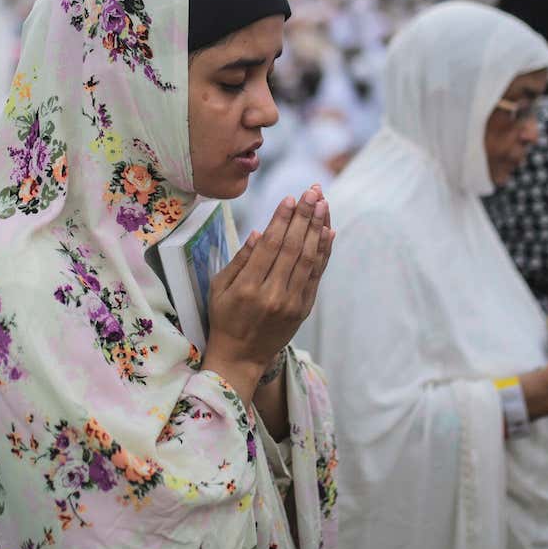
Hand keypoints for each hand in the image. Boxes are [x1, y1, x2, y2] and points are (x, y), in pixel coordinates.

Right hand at [201, 187, 334, 394]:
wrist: (241, 357)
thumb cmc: (224, 317)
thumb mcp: (219, 287)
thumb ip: (240, 259)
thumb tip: (258, 232)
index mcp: (248, 288)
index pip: (270, 246)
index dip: (282, 220)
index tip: (291, 198)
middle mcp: (272, 295)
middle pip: (292, 248)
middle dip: (305, 216)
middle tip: (313, 191)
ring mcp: (291, 303)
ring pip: (308, 259)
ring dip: (318, 228)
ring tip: (323, 204)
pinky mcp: (303, 309)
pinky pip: (317, 275)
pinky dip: (324, 252)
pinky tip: (328, 231)